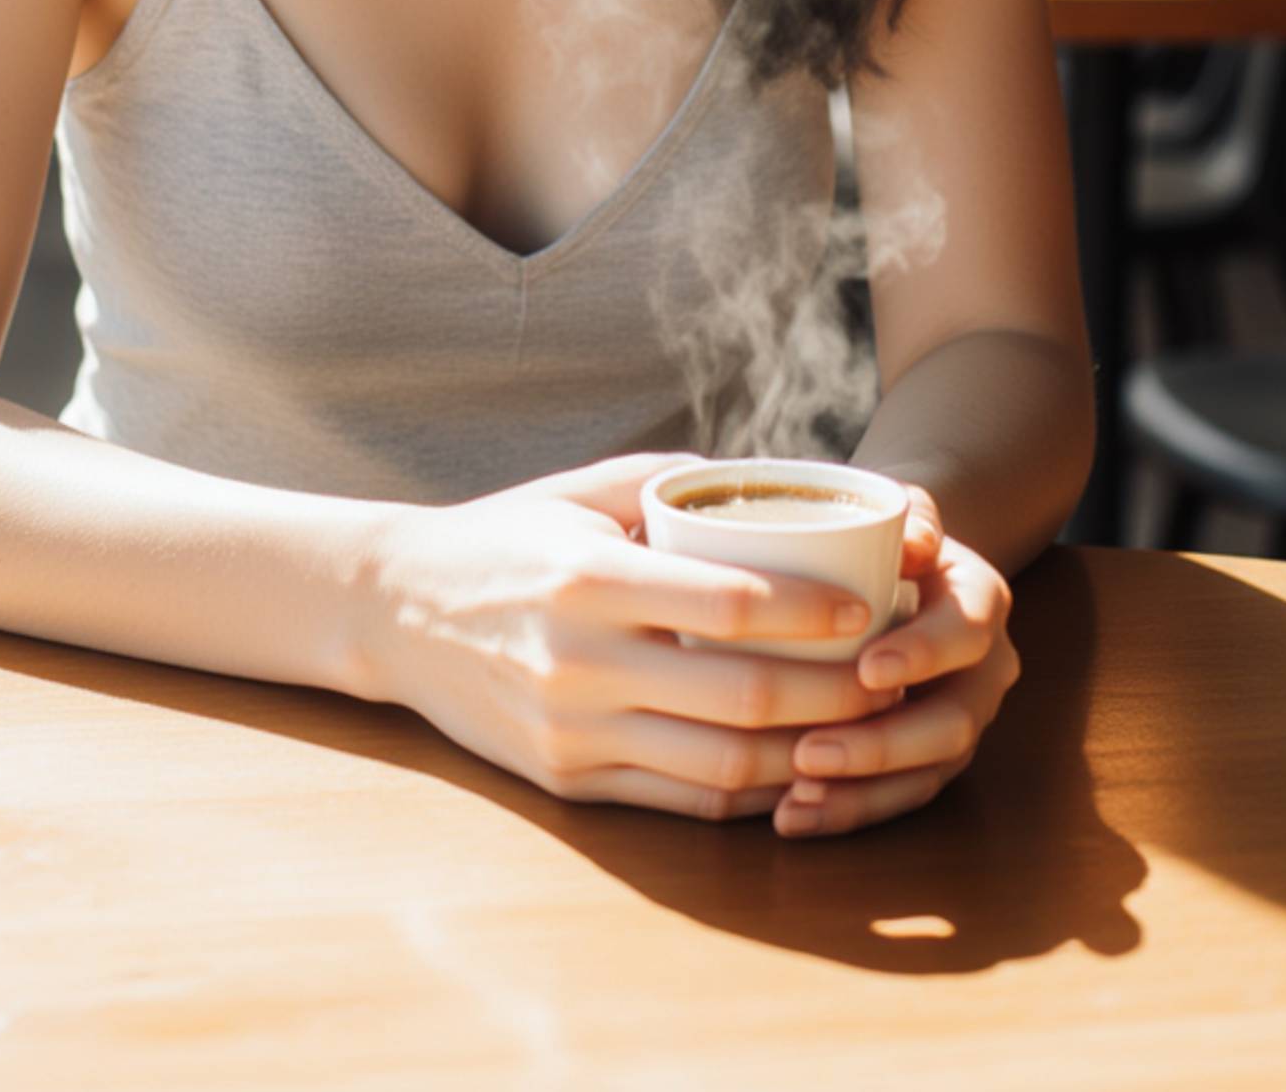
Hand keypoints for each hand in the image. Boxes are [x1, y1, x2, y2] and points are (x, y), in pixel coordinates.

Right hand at [359, 452, 914, 822]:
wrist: (394, 611)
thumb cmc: (503, 536)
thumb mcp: (577, 491)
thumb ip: (670, 485)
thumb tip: (773, 482)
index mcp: (587, 575)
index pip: (726, 604)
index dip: (810, 613)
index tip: (868, 606)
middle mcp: (578, 661)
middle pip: (740, 697)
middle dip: (833, 693)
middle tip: (891, 677)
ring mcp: (572, 731)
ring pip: (721, 766)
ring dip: (806, 754)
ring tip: (861, 730)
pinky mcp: (567, 783)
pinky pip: (682, 803)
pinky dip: (750, 793)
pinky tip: (794, 767)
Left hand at [770, 481, 1021, 838]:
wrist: (899, 563)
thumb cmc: (886, 534)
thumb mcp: (900, 507)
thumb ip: (911, 513)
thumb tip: (914, 539)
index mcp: (980, 603)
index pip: (967, 632)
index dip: (924, 654)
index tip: (868, 668)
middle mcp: (983, 672)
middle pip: (951, 724)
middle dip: (881, 746)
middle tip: (809, 752)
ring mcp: (959, 721)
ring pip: (926, 774)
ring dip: (861, 795)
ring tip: (796, 800)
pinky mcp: (928, 759)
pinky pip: (899, 797)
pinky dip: (850, 811)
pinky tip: (794, 818)